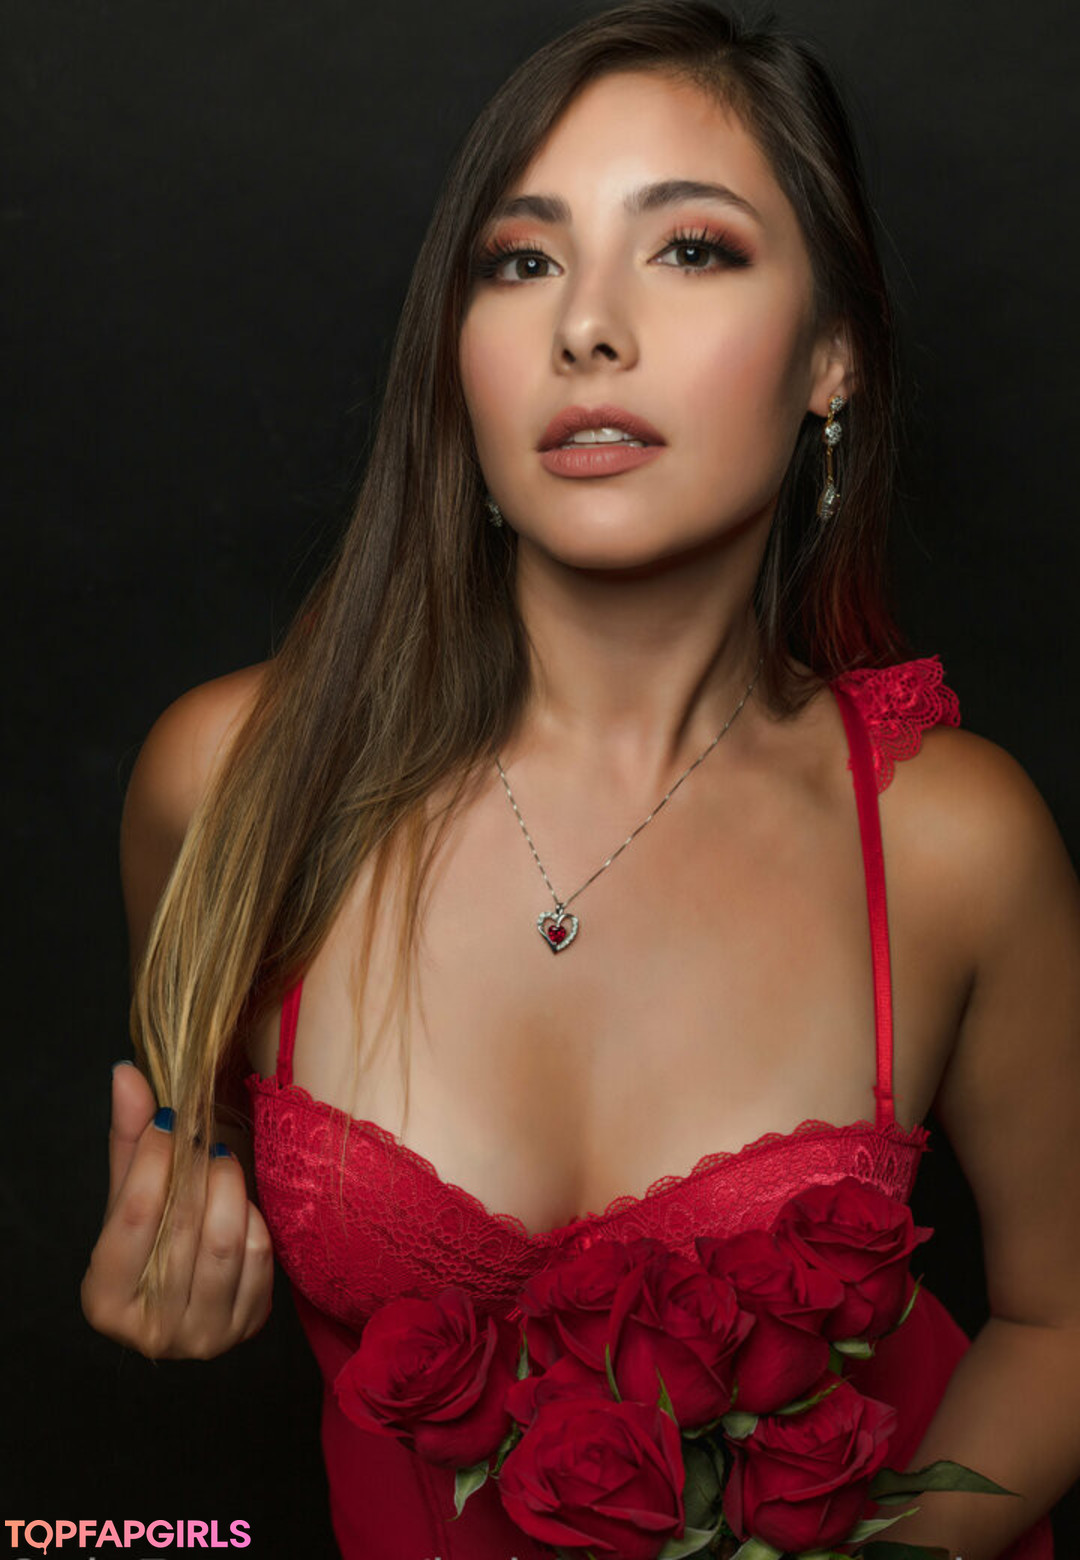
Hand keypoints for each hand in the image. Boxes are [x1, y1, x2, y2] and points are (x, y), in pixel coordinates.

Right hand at [80, 1061, 273, 1358]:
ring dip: (229, 1188)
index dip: (153, 1159)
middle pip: (181, 1229)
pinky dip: (254, 1219)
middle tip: (205, 1137)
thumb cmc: (153, 1236)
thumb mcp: (129, 1193)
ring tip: (223, 1162)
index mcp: (104, 1300)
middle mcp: (151, 1330)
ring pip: (225, 1244)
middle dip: (197, 1169)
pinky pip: (260, 1258)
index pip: (131, 1216)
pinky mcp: (247, 1327)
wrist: (192, 1291)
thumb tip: (126, 1073)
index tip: (171, 1122)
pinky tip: (242, 1202)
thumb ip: (129, 1137)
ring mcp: (203, 1337)